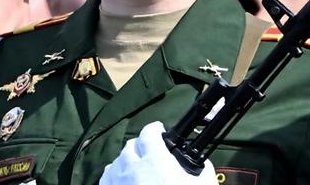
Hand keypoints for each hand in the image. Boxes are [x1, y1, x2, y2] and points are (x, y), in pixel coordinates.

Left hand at [99, 121, 217, 184]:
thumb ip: (202, 171)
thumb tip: (202, 164)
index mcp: (155, 161)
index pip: (149, 133)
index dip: (156, 129)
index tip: (160, 131)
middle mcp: (132, 168)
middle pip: (131, 146)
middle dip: (141, 145)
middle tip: (151, 151)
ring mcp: (117, 183)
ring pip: (116, 162)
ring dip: (126, 161)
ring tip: (137, 168)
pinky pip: (107, 178)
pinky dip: (115, 176)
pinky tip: (124, 181)